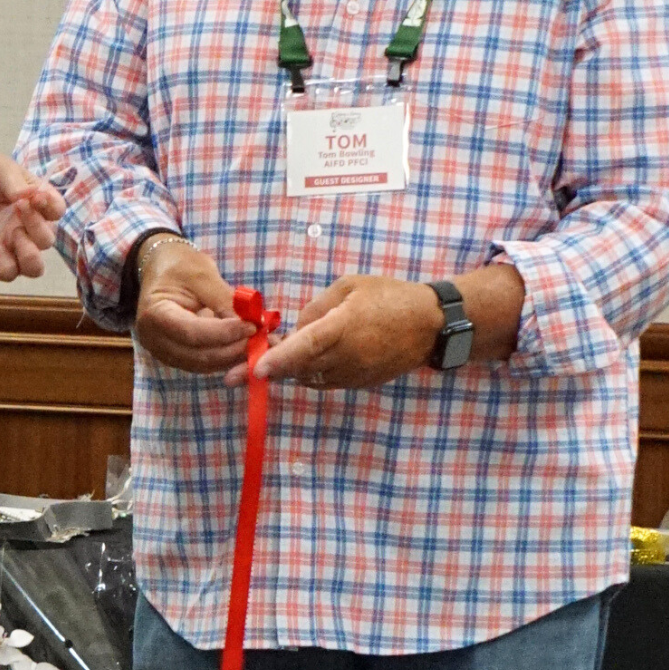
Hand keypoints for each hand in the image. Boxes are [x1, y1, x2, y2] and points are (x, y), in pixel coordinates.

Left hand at [0, 151, 64, 281]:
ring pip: (34, 267)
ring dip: (29, 258)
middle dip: (38, 229)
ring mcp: (11, 243)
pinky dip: (7, 266)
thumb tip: (30, 195)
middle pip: (47, 241)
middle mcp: (28, 225)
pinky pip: (8, 273)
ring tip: (14, 237)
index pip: (57, 211)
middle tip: (19, 211)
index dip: (52, 208)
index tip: (36, 198)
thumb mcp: (0, 167)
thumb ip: (15, 182)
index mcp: (37, 201)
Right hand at [134, 238, 251, 374]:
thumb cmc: (179, 265)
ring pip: (203, 364)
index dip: (224, 333)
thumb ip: (224, 300)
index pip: (192, 332)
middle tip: (263, 339)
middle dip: (233, 349)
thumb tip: (253, 322)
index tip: (252, 327)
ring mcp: (163, 352)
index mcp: (155, 314)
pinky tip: (246, 346)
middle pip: (198, 355)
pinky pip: (204, 363)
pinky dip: (226, 357)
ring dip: (233, 356)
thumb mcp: (202, 274)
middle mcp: (154, 339)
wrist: (161, 269)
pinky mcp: (177, 356)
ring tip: (260, 343)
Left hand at [245, 275, 441, 390]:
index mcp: (343, 327)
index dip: (278, 359)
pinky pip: (325, 381)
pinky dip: (311, 372)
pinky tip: (308, 358)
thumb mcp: (349, 286)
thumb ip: (317, 307)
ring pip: (309, 377)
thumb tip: (295, 329)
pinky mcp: (359, 383)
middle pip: (299, 368)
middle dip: (270, 370)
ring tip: (277, 357)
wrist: (430, 325)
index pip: (306, 346)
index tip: (255, 369)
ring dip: (291, 370)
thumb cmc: (389, 296)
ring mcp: (354, 373)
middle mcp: (347, 356)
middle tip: (238, 373)